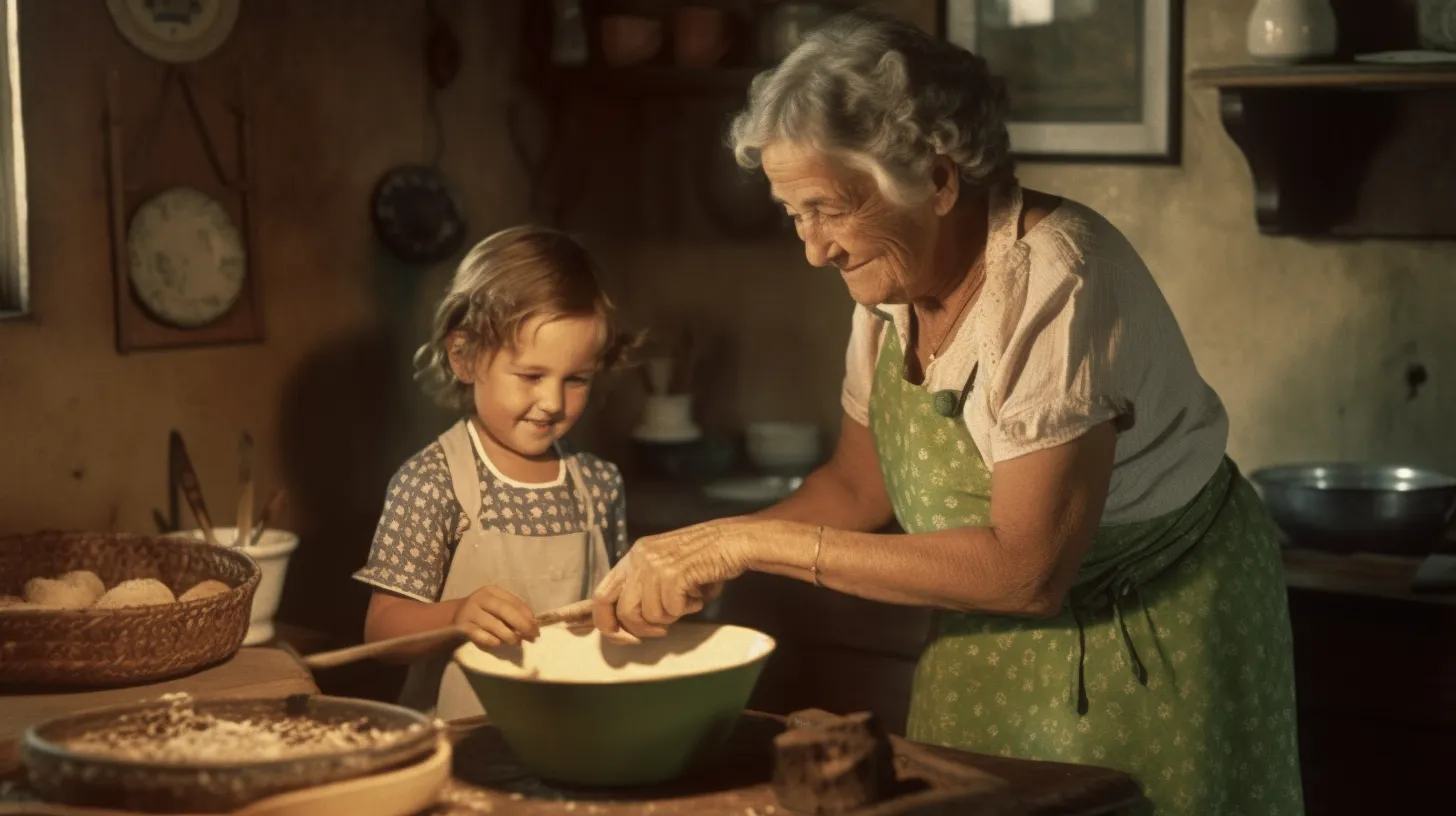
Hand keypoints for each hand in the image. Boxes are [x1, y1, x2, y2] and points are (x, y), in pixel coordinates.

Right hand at [452, 585, 539, 647]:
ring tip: (517, 642)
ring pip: (495, 625)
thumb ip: (513, 612)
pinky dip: (494, 641)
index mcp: (492, 591)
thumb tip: (533, 625)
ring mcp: (470, 612)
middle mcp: (480, 599)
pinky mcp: (463, 627)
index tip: (537, 629)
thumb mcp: (496, 606)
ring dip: (509, 636)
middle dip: (522, 625)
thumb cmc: (483, 612)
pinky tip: (498, 643)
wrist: (454, 617)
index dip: (528, 616)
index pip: (514, 602)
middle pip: (505, 611)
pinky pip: (483, 636)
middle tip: (532, 637)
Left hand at [591, 518, 754, 639]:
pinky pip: (672, 610)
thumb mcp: (666, 568)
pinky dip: (687, 609)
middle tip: (659, 632)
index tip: (625, 637)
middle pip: (621, 610)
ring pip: (649, 614)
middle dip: (637, 630)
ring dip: (671, 616)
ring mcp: (655, 565)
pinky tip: (698, 595)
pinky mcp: (673, 573)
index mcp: (633, 556)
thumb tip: (633, 625)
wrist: (734, 539)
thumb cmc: (706, 557)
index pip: (601, 595)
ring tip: (688, 600)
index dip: (608, 623)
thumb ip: (647, 590)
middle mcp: (639, 558)